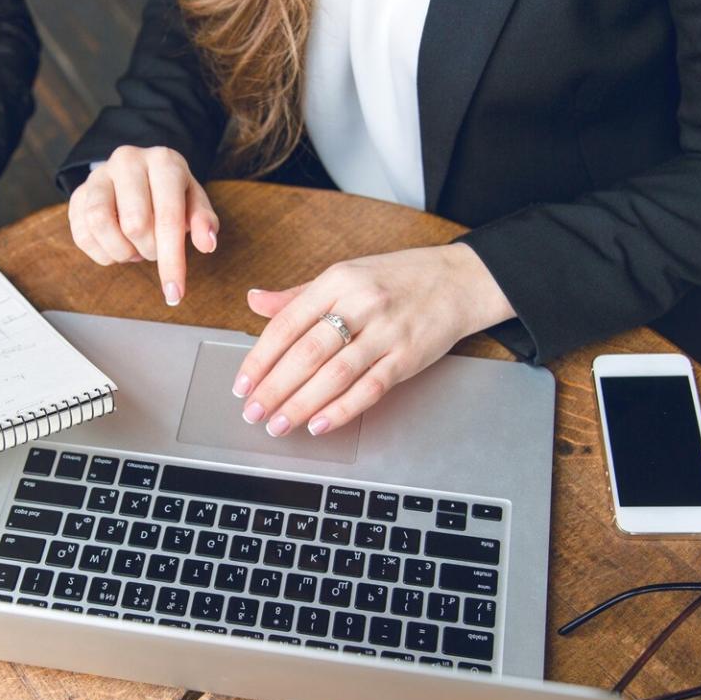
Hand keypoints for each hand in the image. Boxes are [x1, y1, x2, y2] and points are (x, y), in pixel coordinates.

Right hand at [68, 145, 218, 305]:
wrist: (137, 172)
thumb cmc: (169, 191)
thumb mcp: (193, 200)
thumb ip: (203, 220)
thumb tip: (207, 243)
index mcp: (163, 161)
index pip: (168, 217)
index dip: (172, 260)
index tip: (174, 293)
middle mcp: (128, 161)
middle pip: (134, 224)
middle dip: (149, 251)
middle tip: (155, 248)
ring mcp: (98, 176)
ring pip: (100, 224)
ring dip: (121, 251)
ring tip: (134, 248)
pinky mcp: (77, 193)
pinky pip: (81, 234)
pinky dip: (101, 253)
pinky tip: (115, 246)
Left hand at [234, 244, 514, 436]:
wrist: (458, 280)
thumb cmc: (399, 279)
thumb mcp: (345, 275)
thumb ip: (299, 296)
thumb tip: (255, 302)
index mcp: (337, 281)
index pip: (287, 323)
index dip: (260, 357)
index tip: (242, 384)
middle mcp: (360, 304)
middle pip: (307, 352)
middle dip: (274, 388)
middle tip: (252, 412)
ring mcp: (386, 331)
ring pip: (335, 374)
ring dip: (301, 404)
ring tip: (278, 424)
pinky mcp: (407, 356)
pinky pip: (369, 388)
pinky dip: (341, 409)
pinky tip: (319, 424)